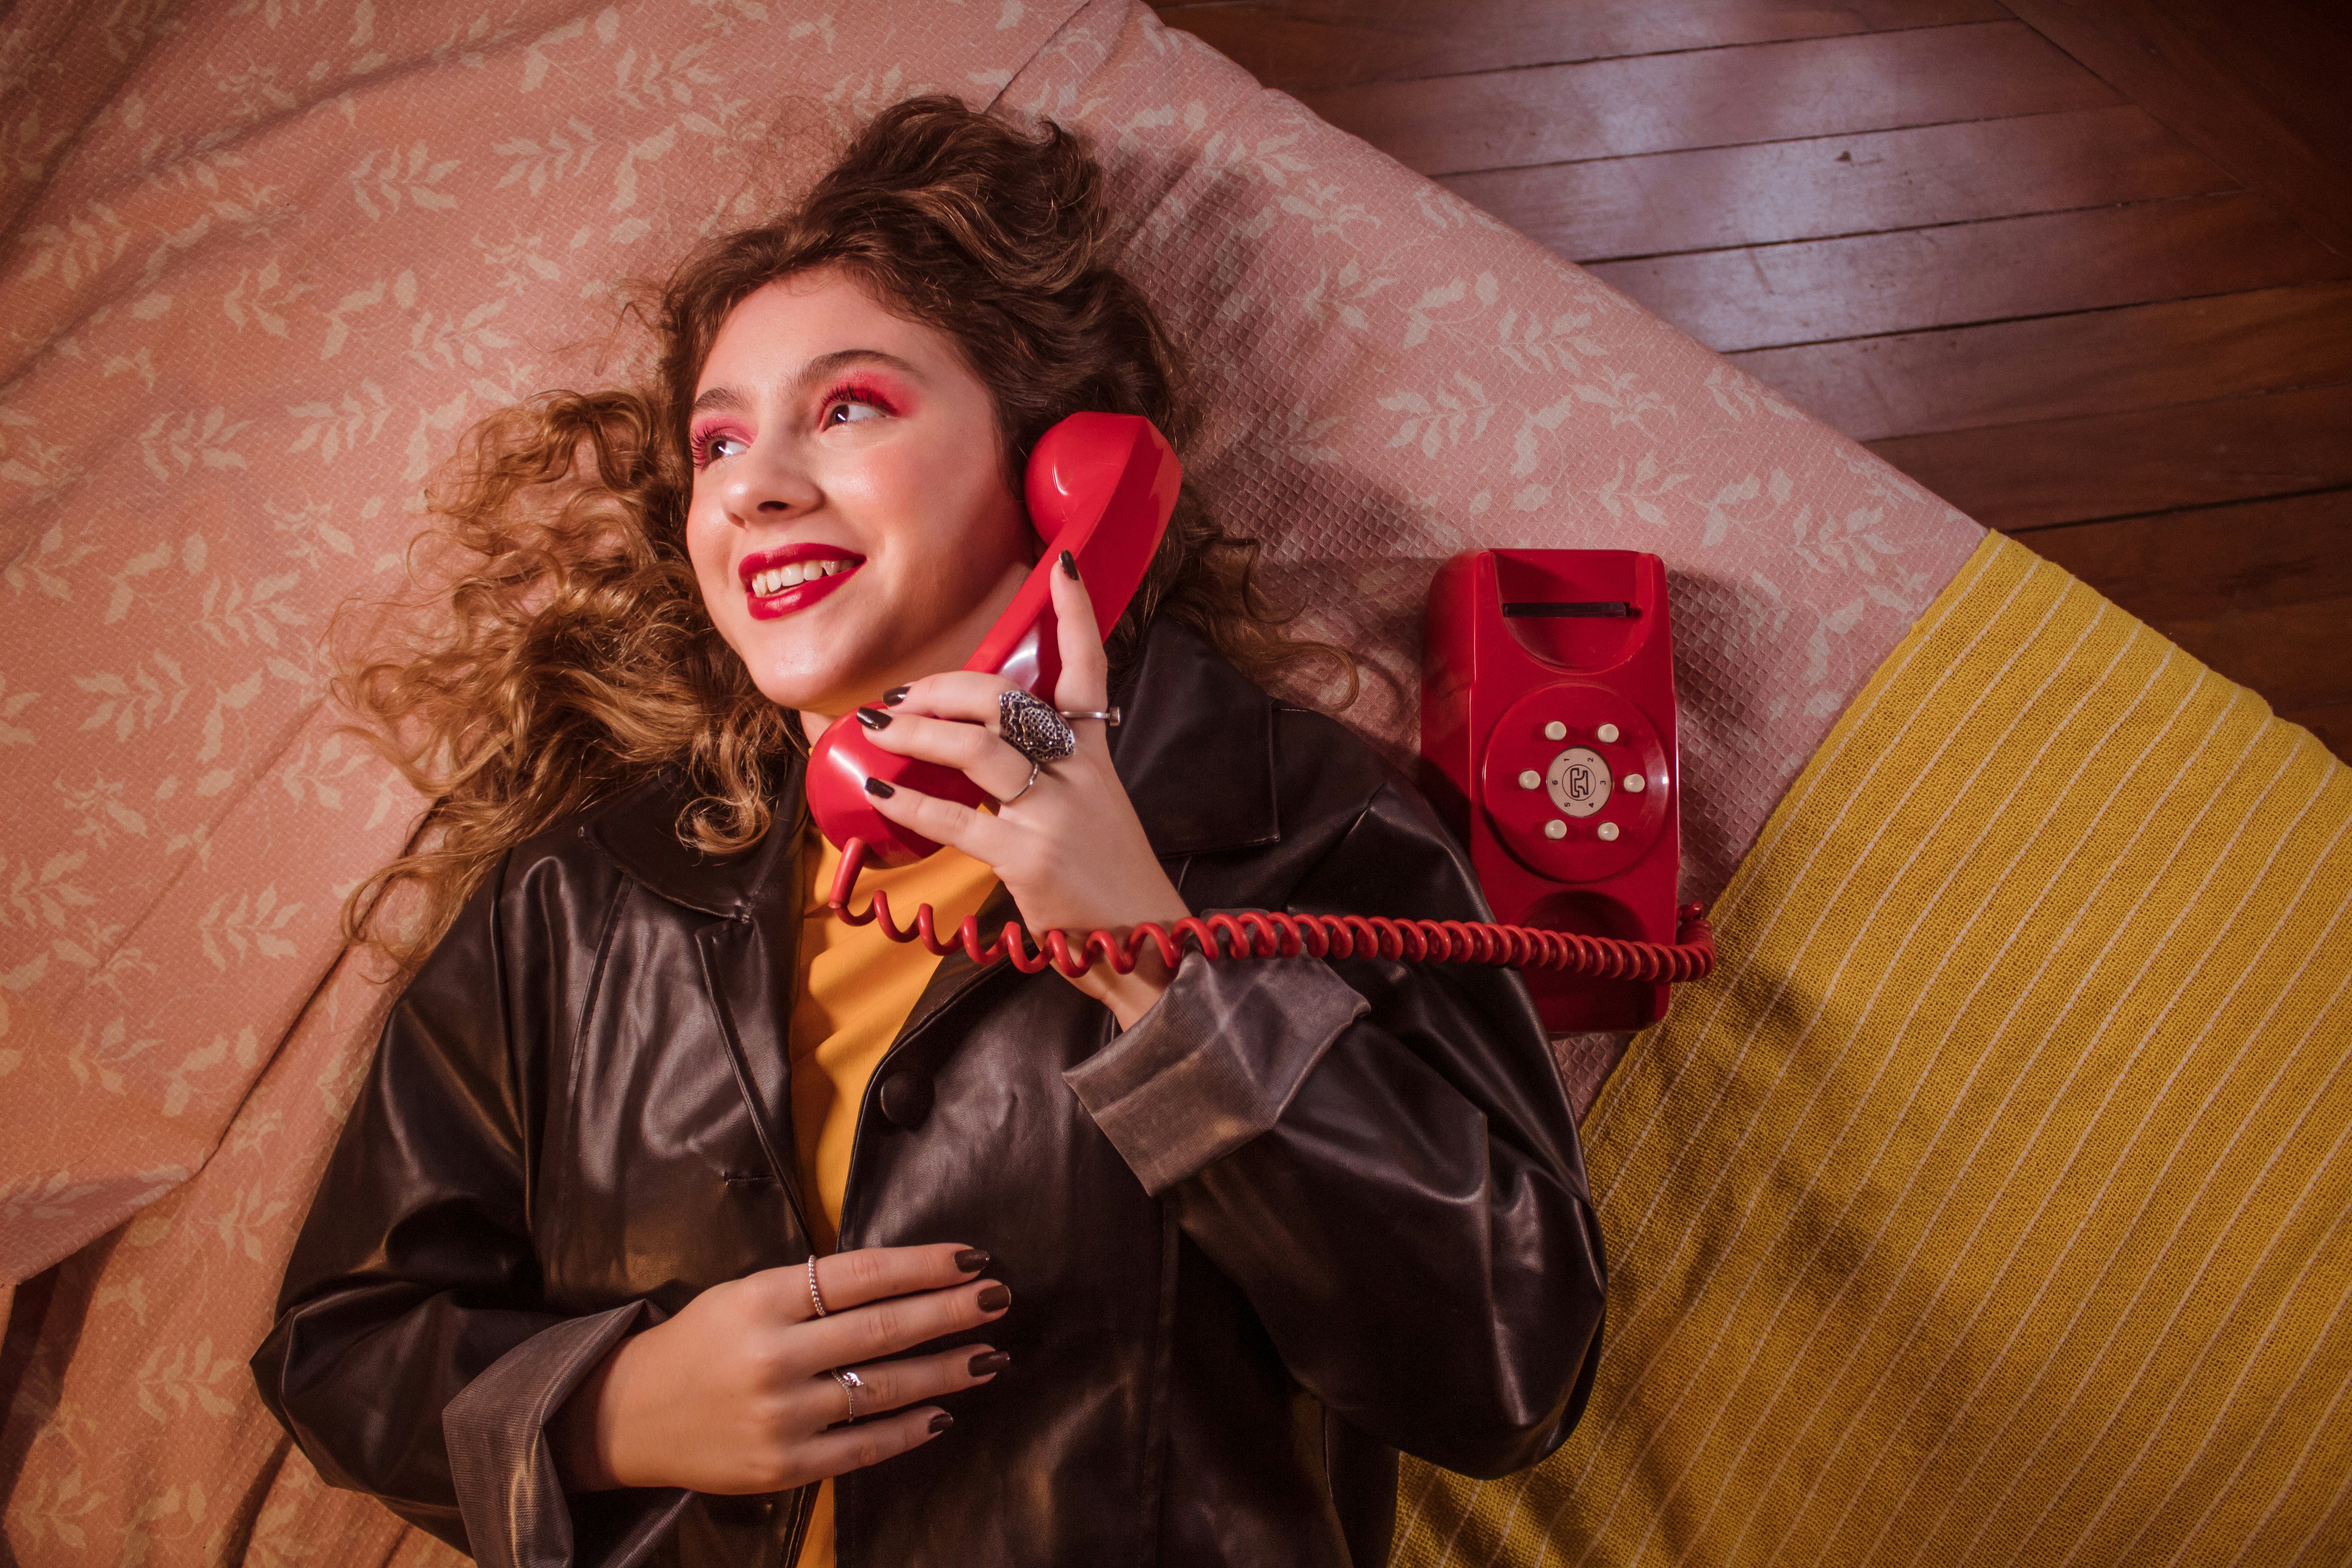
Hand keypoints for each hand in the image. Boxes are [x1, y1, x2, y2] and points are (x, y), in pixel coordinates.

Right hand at [552, 1244, 1008, 1494]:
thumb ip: (810, 1289)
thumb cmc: (699, 1343)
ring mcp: (780, 1415)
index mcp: (762, 1300)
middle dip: (950, 1313)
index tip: (973, 1257)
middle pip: (883, 1329)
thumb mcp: (744, 1294)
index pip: (862, 1275)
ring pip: (883, 1388)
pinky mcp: (783, 1466)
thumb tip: (900, 1279)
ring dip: (947, 1371)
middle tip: (999, 1298)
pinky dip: (910, 1428)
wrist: (627, 1417)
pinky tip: (944, 1413)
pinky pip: (863, 1446)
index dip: (924, 1265)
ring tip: (990, 1355)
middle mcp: (773, 1355)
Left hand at [851, 553, 1188, 1027]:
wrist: (1148, 947)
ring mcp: (1054, 812)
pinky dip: (910, 801)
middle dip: (945, 690)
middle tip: (903, 699)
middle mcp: (1078, 773)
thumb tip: (976, 756)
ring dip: (918, 732)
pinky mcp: (1027, 857)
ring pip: (978, 746)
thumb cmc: (1108, 883)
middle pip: (1007, 702)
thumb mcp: (1092, 814)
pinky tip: (880, 788)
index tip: (1061, 565)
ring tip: (880, 730)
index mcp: (1096, 757)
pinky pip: (955, 818)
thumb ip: (1048, 777)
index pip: (1090, 669)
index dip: (1076, 615)